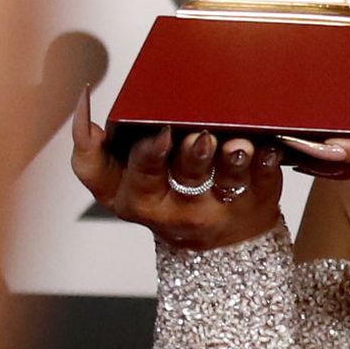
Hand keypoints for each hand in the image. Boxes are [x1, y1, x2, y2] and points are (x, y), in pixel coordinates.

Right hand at [71, 104, 282, 250]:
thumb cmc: (162, 196)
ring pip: (228, 181)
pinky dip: (267, 161)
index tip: (160, 133)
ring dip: (233, 159)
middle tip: (200, 135)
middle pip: (187, 178)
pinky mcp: (256, 201)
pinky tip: (267, 147)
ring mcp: (222, 207)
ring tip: (237, 144)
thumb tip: (82, 108)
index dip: (148, 156)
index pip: (141, 177)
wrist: (215, 240)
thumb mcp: (116, 185)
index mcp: (139, 199)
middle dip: (193, 156)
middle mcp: (181, 208)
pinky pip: (265, 180)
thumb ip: (91, 153)